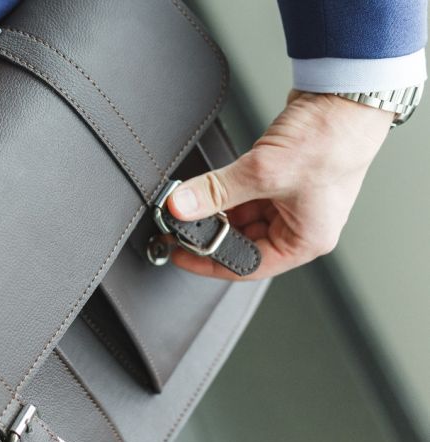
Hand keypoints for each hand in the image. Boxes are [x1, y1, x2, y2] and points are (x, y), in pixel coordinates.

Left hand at [167, 90, 393, 279]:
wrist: (345, 94)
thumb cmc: (332, 139)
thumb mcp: (265, 171)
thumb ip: (217, 191)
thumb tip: (181, 207)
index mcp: (306, 239)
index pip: (249, 265)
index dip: (210, 262)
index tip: (181, 254)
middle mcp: (300, 224)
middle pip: (243, 240)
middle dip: (211, 232)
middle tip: (179, 224)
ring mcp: (291, 200)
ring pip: (241, 216)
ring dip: (216, 209)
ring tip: (190, 202)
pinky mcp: (281, 177)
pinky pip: (244, 193)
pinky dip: (224, 191)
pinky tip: (206, 186)